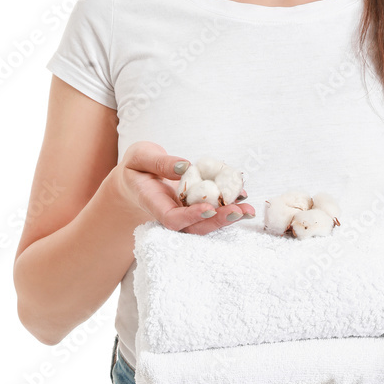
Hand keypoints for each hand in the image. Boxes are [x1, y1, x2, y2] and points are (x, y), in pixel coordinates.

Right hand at [113, 140, 254, 233]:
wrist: (135, 180)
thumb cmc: (136, 168)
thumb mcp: (140, 157)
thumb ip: (159, 162)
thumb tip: (184, 167)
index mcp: (153, 203)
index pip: (172, 218)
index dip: (191, 216)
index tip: (209, 208)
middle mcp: (170, 212)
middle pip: (195, 226)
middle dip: (219, 220)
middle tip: (241, 211)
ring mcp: (183, 212)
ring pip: (206, 222)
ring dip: (229, 217)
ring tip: (249, 209)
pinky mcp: (193, 206)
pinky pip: (212, 209)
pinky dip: (228, 204)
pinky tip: (243, 196)